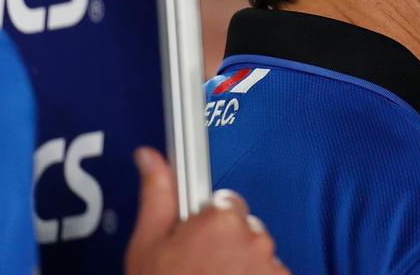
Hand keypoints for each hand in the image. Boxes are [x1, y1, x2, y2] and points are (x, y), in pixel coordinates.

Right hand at [125, 147, 287, 274]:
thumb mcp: (148, 245)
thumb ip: (157, 194)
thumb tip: (151, 156)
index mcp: (220, 219)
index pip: (225, 202)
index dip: (206, 224)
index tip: (196, 242)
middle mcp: (253, 238)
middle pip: (244, 228)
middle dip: (226, 244)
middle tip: (200, 269)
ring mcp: (270, 266)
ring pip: (258, 254)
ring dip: (242, 266)